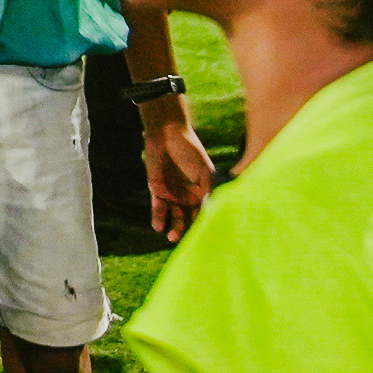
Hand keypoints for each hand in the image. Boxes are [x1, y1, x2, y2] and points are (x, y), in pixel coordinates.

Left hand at [142, 102, 216, 237]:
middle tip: (183, 238)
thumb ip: (209, 190)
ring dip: (172, 227)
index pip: (204, 212)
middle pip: (188, 219)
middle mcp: (188, 196)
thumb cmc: (190, 150)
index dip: (205, 224)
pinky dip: (158, 217)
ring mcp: (172, 194)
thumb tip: (215, 210)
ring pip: (173, 216)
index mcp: (202, 192)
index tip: (206, 236)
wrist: (167, 134)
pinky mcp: (157, 190)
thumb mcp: (204, 170)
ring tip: (170, 236)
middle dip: (186, 230)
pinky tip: (158, 226)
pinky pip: (158, 207)